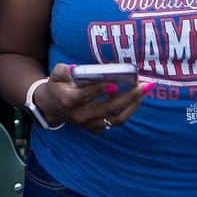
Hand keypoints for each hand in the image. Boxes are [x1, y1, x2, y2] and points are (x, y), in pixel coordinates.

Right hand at [36, 63, 150, 134]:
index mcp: (69, 100)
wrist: (51, 108)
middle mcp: (81, 115)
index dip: (100, 89)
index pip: (87, 95)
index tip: (115, 83)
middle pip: (108, 108)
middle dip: (129, 96)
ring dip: (133, 105)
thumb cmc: (57, 86)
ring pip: (115, 118)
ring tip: (144, 91)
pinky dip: (128, 111)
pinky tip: (136, 99)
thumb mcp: (56, 74)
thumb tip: (76, 68)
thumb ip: (64, 70)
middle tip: (144, 85)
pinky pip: (115, 122)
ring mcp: (89, 124)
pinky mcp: (95, 128)